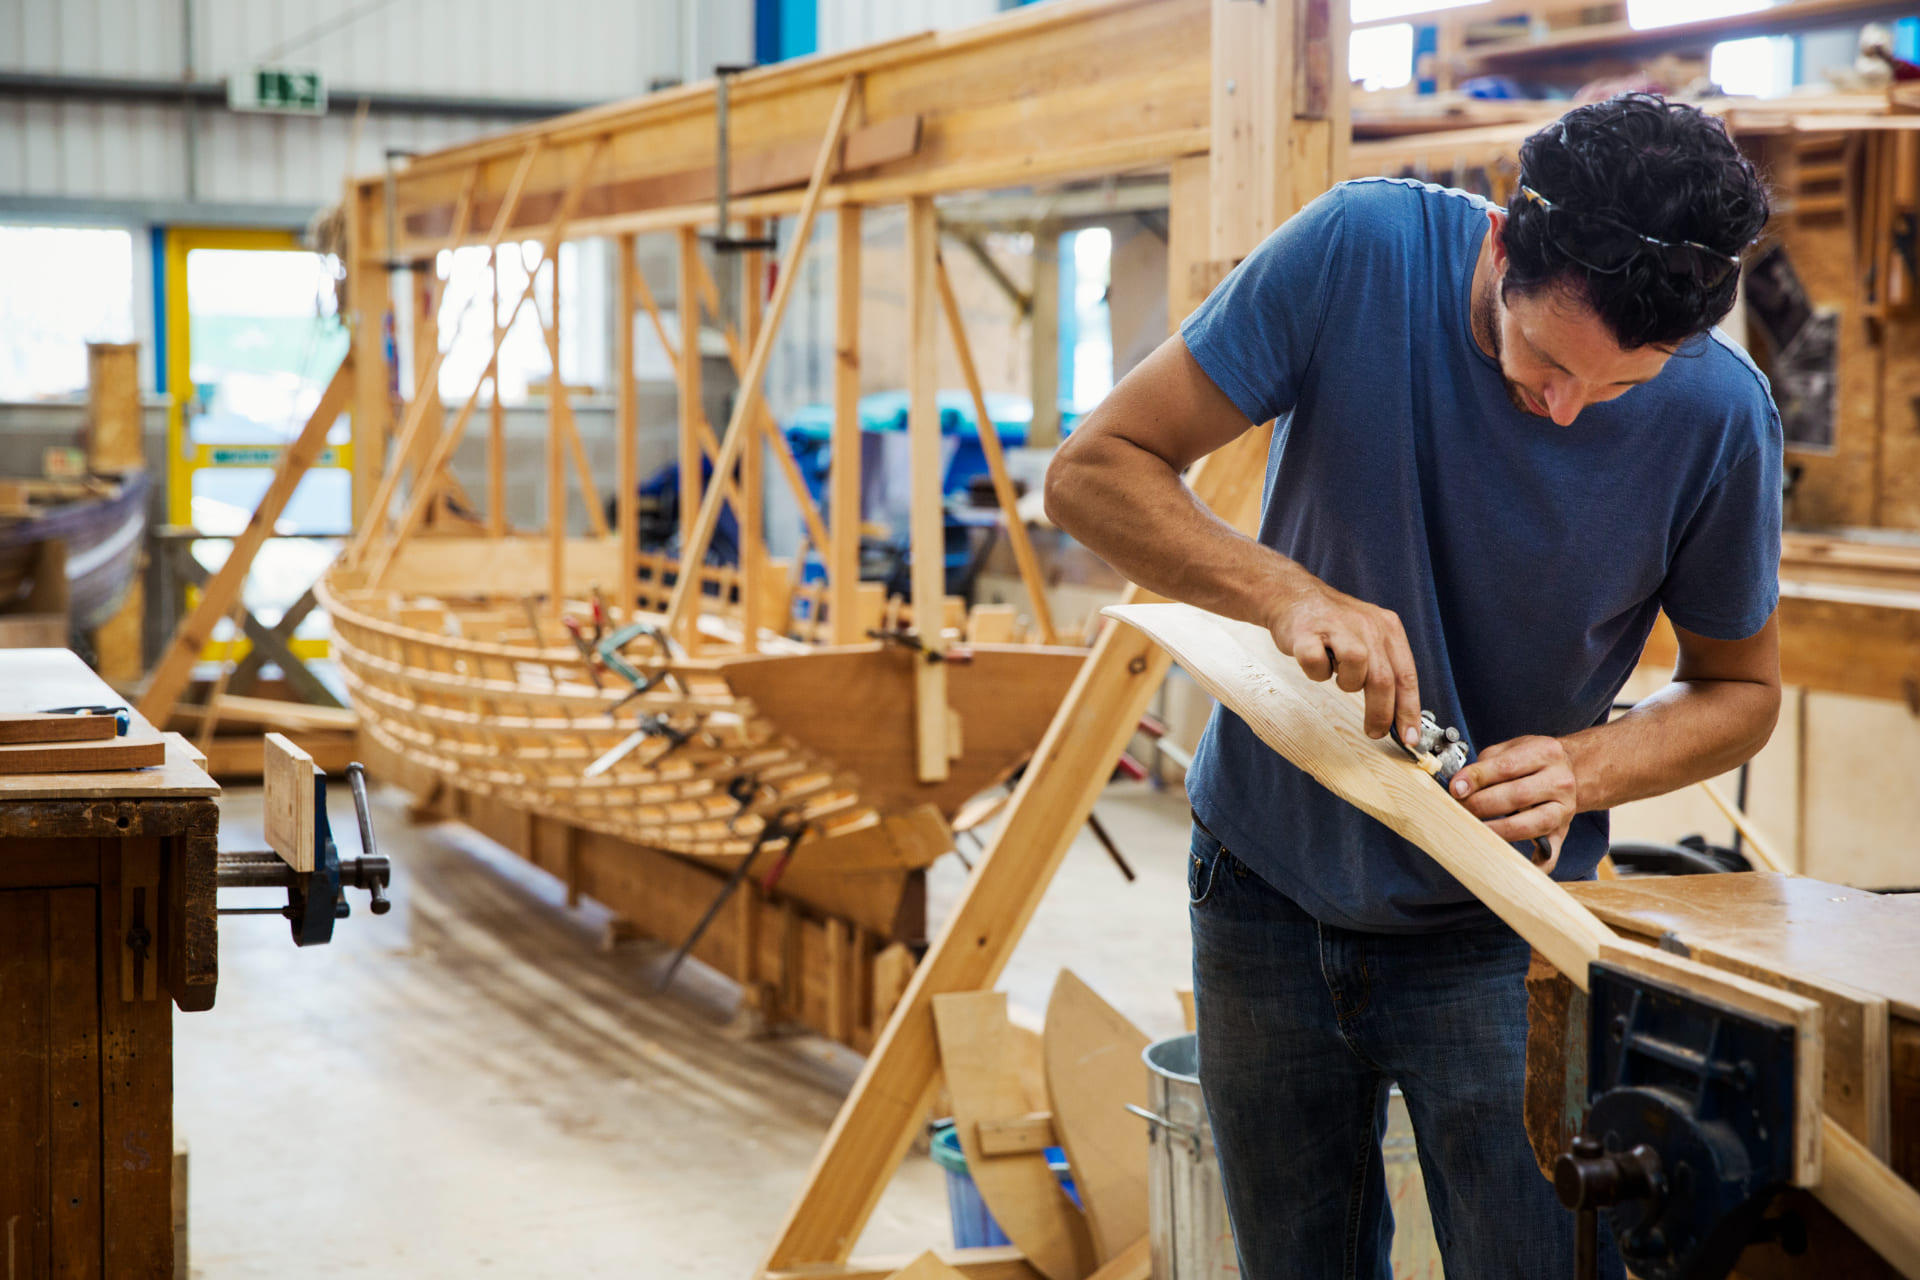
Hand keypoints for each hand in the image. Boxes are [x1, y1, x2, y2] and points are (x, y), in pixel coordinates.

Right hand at [1265, 571, 1419, 743]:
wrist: (1293, 596)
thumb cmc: (1333, 626)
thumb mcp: (1369, 639)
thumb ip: (1385, 670)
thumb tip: (1397, 716)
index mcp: (1388, 628)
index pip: (1406, 675)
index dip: (1409, 710)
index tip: (1410, 737)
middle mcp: (1367, 625)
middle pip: (1383, 678)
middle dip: (1380, 713)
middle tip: (1374, 732)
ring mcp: (1337, 627)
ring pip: (1356, 668)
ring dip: (1347, 683)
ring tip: (1337, 676)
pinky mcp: (1307, 632)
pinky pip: (1316, 665)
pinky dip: (1316, 672)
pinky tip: (1316, 664)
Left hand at [1449, 734, 1576, 871]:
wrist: (1568, 771)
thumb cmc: (1530, 761)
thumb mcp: (1510, 749)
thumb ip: (1485, 765)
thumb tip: (1459, 786)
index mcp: (1546, 753)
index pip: (1507, 767)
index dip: (1478, 778)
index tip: (1455, 789)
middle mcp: (1559, 782)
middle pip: (1518, 796)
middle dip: (1482, 805)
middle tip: (1458, 809)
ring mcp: (1564, 810)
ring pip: (1530, 825)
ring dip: (1497, 831)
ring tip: (1473, 830)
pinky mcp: (1562, 833)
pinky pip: (1549, 854)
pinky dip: (1532, 863)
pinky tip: (1510, 863)